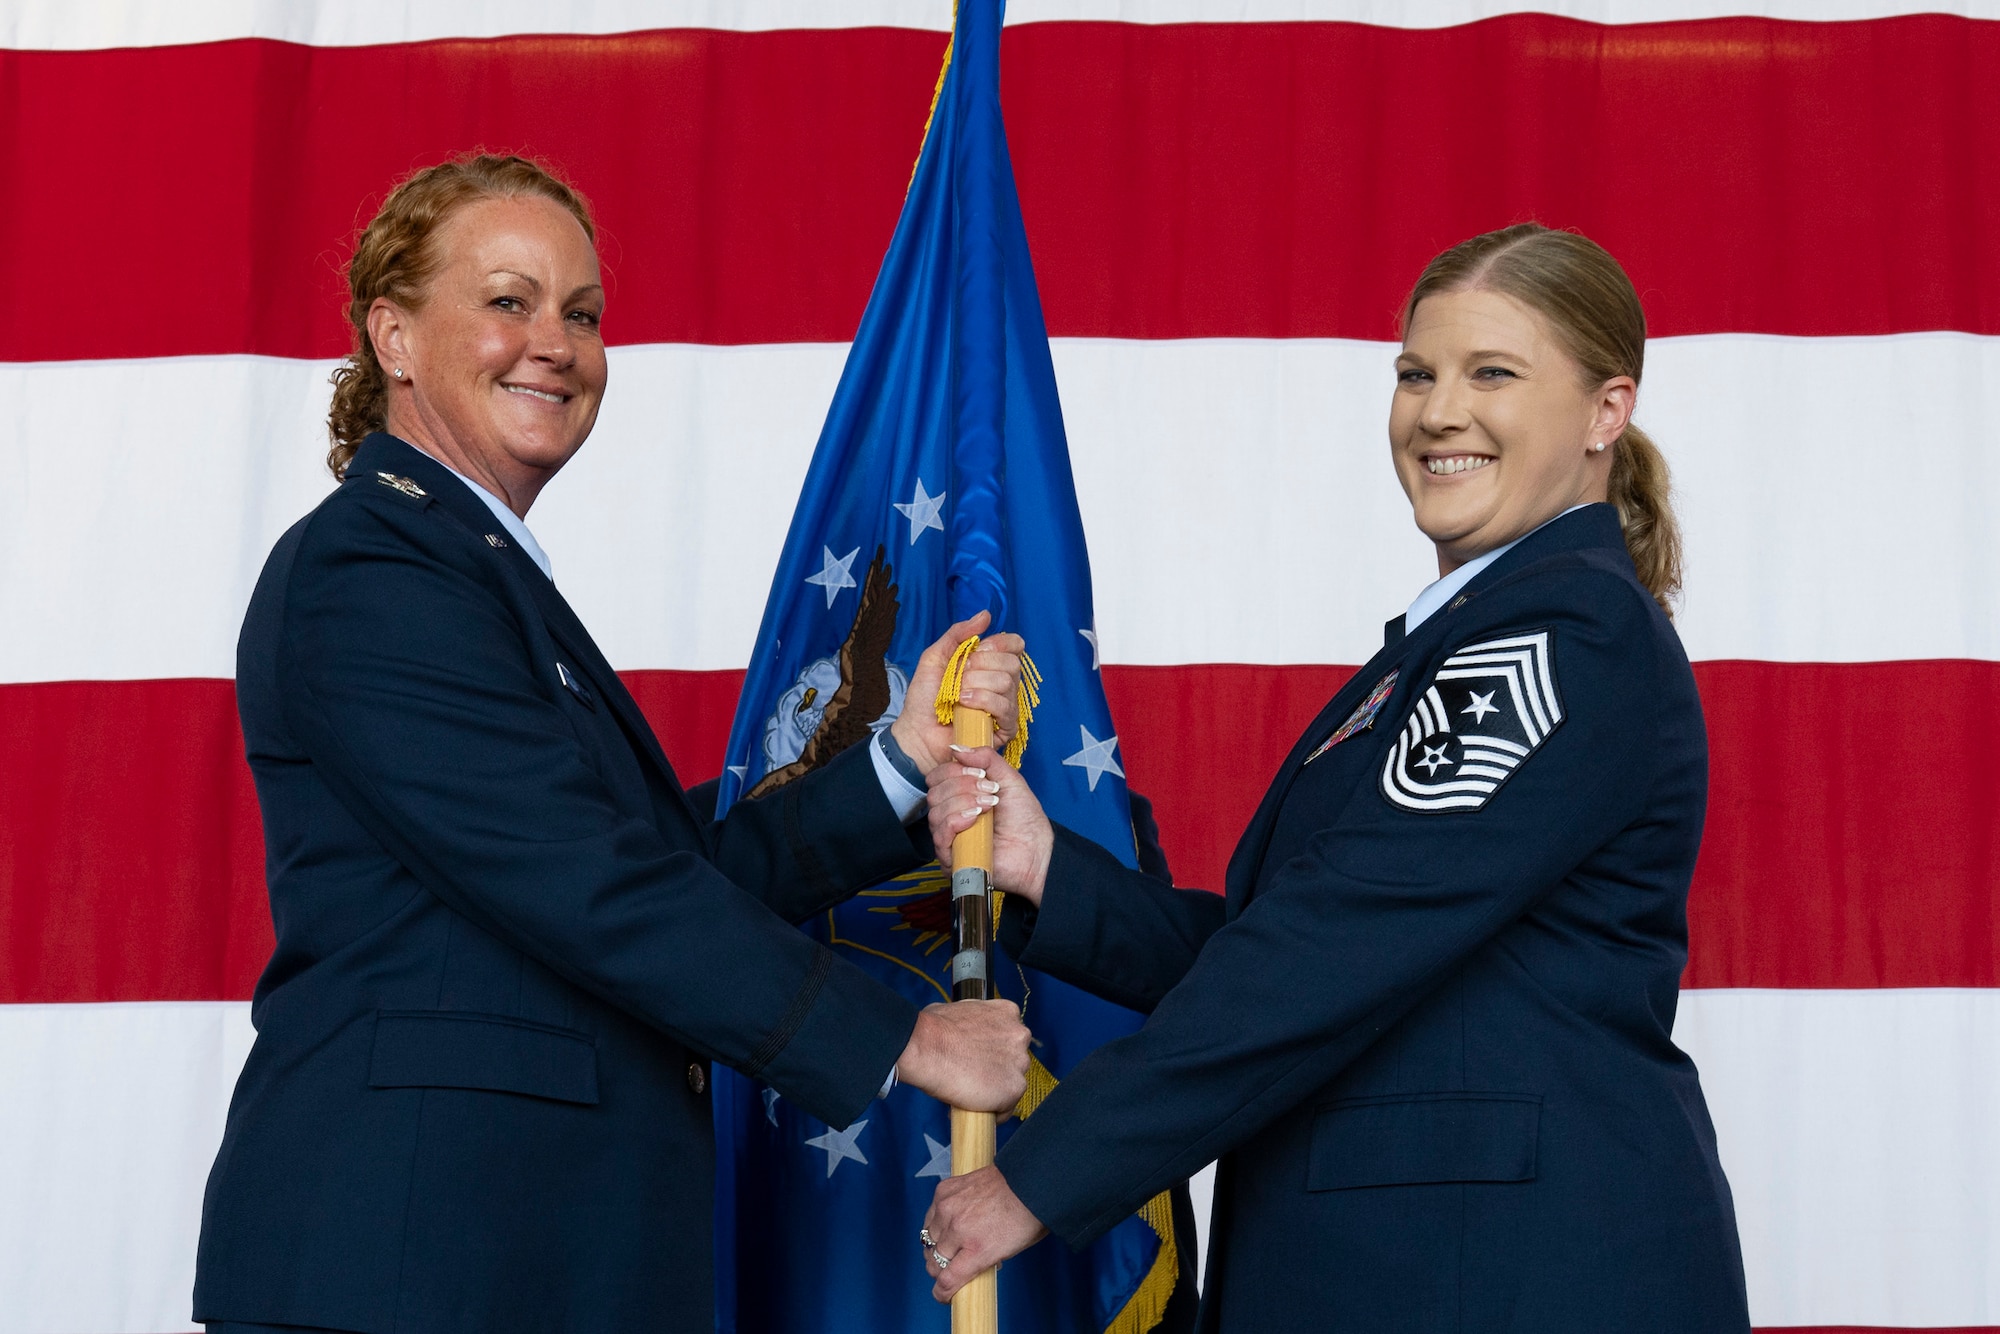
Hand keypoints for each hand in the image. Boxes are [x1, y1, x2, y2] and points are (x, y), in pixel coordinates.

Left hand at [892, 611, 1027, 775]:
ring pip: (1007, 682)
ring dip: (976, 685)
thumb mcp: (935, 656)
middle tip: (960, 676)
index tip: (978, 649)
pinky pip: (1006, 706)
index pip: (1014, 645)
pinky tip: (964, 705)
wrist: (917, 731)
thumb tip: (986, 615)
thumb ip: (958, 633)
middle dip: (981, 665)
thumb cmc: (925, 698)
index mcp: (990, 664)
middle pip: (1012, 662)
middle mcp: (1002, 683)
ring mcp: (1006, 705)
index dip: (1000, 643)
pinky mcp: (1005, 727)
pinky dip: (982, 701)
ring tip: (957, 695)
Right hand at [895, 1000, 1030, 1113]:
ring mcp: (1019, 1064)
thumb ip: (973, 1022)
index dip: (994, 1049)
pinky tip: (974, 1110)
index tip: (981, 1058)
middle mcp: (1020, 1036)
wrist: (926, 1046)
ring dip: (995, 1090)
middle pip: (1014, 1059)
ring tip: (971, 1094)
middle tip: (974, 1076)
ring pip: (1011, 1084)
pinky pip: (1006, 1107)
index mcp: (1007, 1013)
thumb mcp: (958, 1010)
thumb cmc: (933, 1028)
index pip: (1009, 1036)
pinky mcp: (1014, 1089)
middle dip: (997, 1068)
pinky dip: (992, 1111)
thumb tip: (963, 1033)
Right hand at [922, 1165, 1048, 1301]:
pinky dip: (937, 1222)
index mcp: (978, 1249)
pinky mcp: (943, 1191)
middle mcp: (958, 1229)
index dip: (942, 1293)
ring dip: (936, 1245)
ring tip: (950, 1244)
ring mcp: (948, 1208)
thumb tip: (967, 1268)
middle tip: (950, 1267)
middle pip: (933, 1262)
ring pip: (928, 1239)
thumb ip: (983, 1262)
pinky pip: (930, 1215)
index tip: (943, 1294)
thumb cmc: (1026, 1216)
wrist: (1027, 1180)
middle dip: (940, 1269)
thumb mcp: (1009, 1251)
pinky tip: (949, 1222)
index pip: (946, 1281)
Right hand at [928, 746, 1052, 905]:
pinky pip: (940, 832)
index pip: (937, 777)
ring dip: (964, 801)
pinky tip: (976, 817)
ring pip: (936, 810)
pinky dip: (957, 819)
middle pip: (934, 792)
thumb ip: (986, 758)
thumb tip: (957, 748)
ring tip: (990, 805)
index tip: (980, 772)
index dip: (954, 770)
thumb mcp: (1009, 779)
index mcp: (959, 796)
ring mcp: (949, 836)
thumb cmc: (1025, 820)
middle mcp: (950, 815)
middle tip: (990, 790)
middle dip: (963, 785)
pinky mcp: (951, 856)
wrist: (1037, 850)